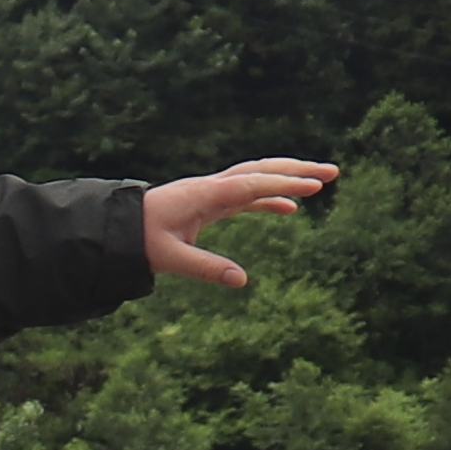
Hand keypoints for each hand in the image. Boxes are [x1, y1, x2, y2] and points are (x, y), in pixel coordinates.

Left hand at [141, 160, 336, 286]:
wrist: (118, 226)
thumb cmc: (140, 239)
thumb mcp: (170, 258)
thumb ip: (205, 268)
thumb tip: (242, 280)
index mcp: (205, 195)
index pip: (251, 185)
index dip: (283, 185)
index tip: (314, 187)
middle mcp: (212, 187)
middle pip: (261, 170)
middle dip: (297, 170)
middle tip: (332, 173)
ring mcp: (213, 192)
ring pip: (257, 177)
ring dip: (289, 178)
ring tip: (322, 183)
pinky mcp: (212, 201)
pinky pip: (247, 194)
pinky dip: (270, 198)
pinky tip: (290, 210)